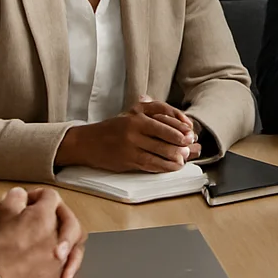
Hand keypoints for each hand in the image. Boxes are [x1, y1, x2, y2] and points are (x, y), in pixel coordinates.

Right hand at [55, 97, 200, 172]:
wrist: (87, 142)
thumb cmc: (112, 128)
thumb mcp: (130, 114)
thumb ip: (151, 111)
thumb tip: (175, 117)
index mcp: (136, 117)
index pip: (163, 122)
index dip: (179, 128)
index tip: (190, 132)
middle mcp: (134, 130)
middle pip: (163, 137)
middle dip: (180, 143)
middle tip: (190, 147)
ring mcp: (130, 146)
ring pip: (158, 152)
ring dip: (174, 156)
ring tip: (184, 159)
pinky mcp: (127, 160)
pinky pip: (150, 164)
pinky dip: (163, 166)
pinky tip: (172, 166)